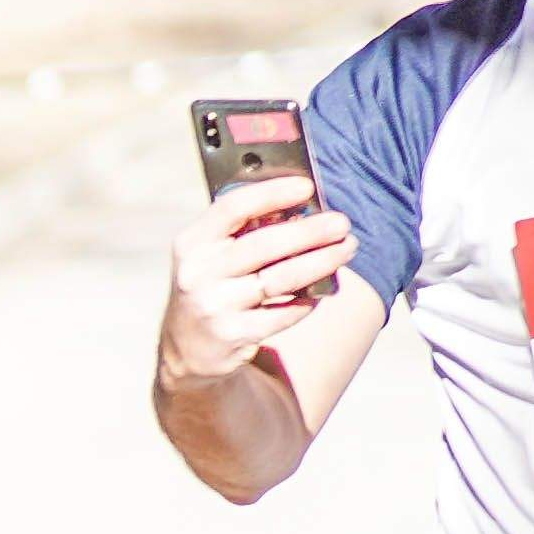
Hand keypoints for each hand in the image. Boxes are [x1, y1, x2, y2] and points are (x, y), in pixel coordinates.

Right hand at [161, 171, 349, 382]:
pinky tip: (321, 290)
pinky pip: (285, 313)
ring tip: (347, 248)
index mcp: (191, 243)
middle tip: (342, 223)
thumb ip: (243, 231)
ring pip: (281, 278)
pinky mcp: (233, 335)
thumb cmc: (212, 285)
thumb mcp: (211, 254)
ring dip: (322, 261)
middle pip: (264, 244)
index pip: (232, 208)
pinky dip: (307, 300)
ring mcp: (214, 306)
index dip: (271, 193)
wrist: (187, 346)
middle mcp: (198, 273)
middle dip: (310, 231)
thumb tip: (299, 205)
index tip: (306, 186)